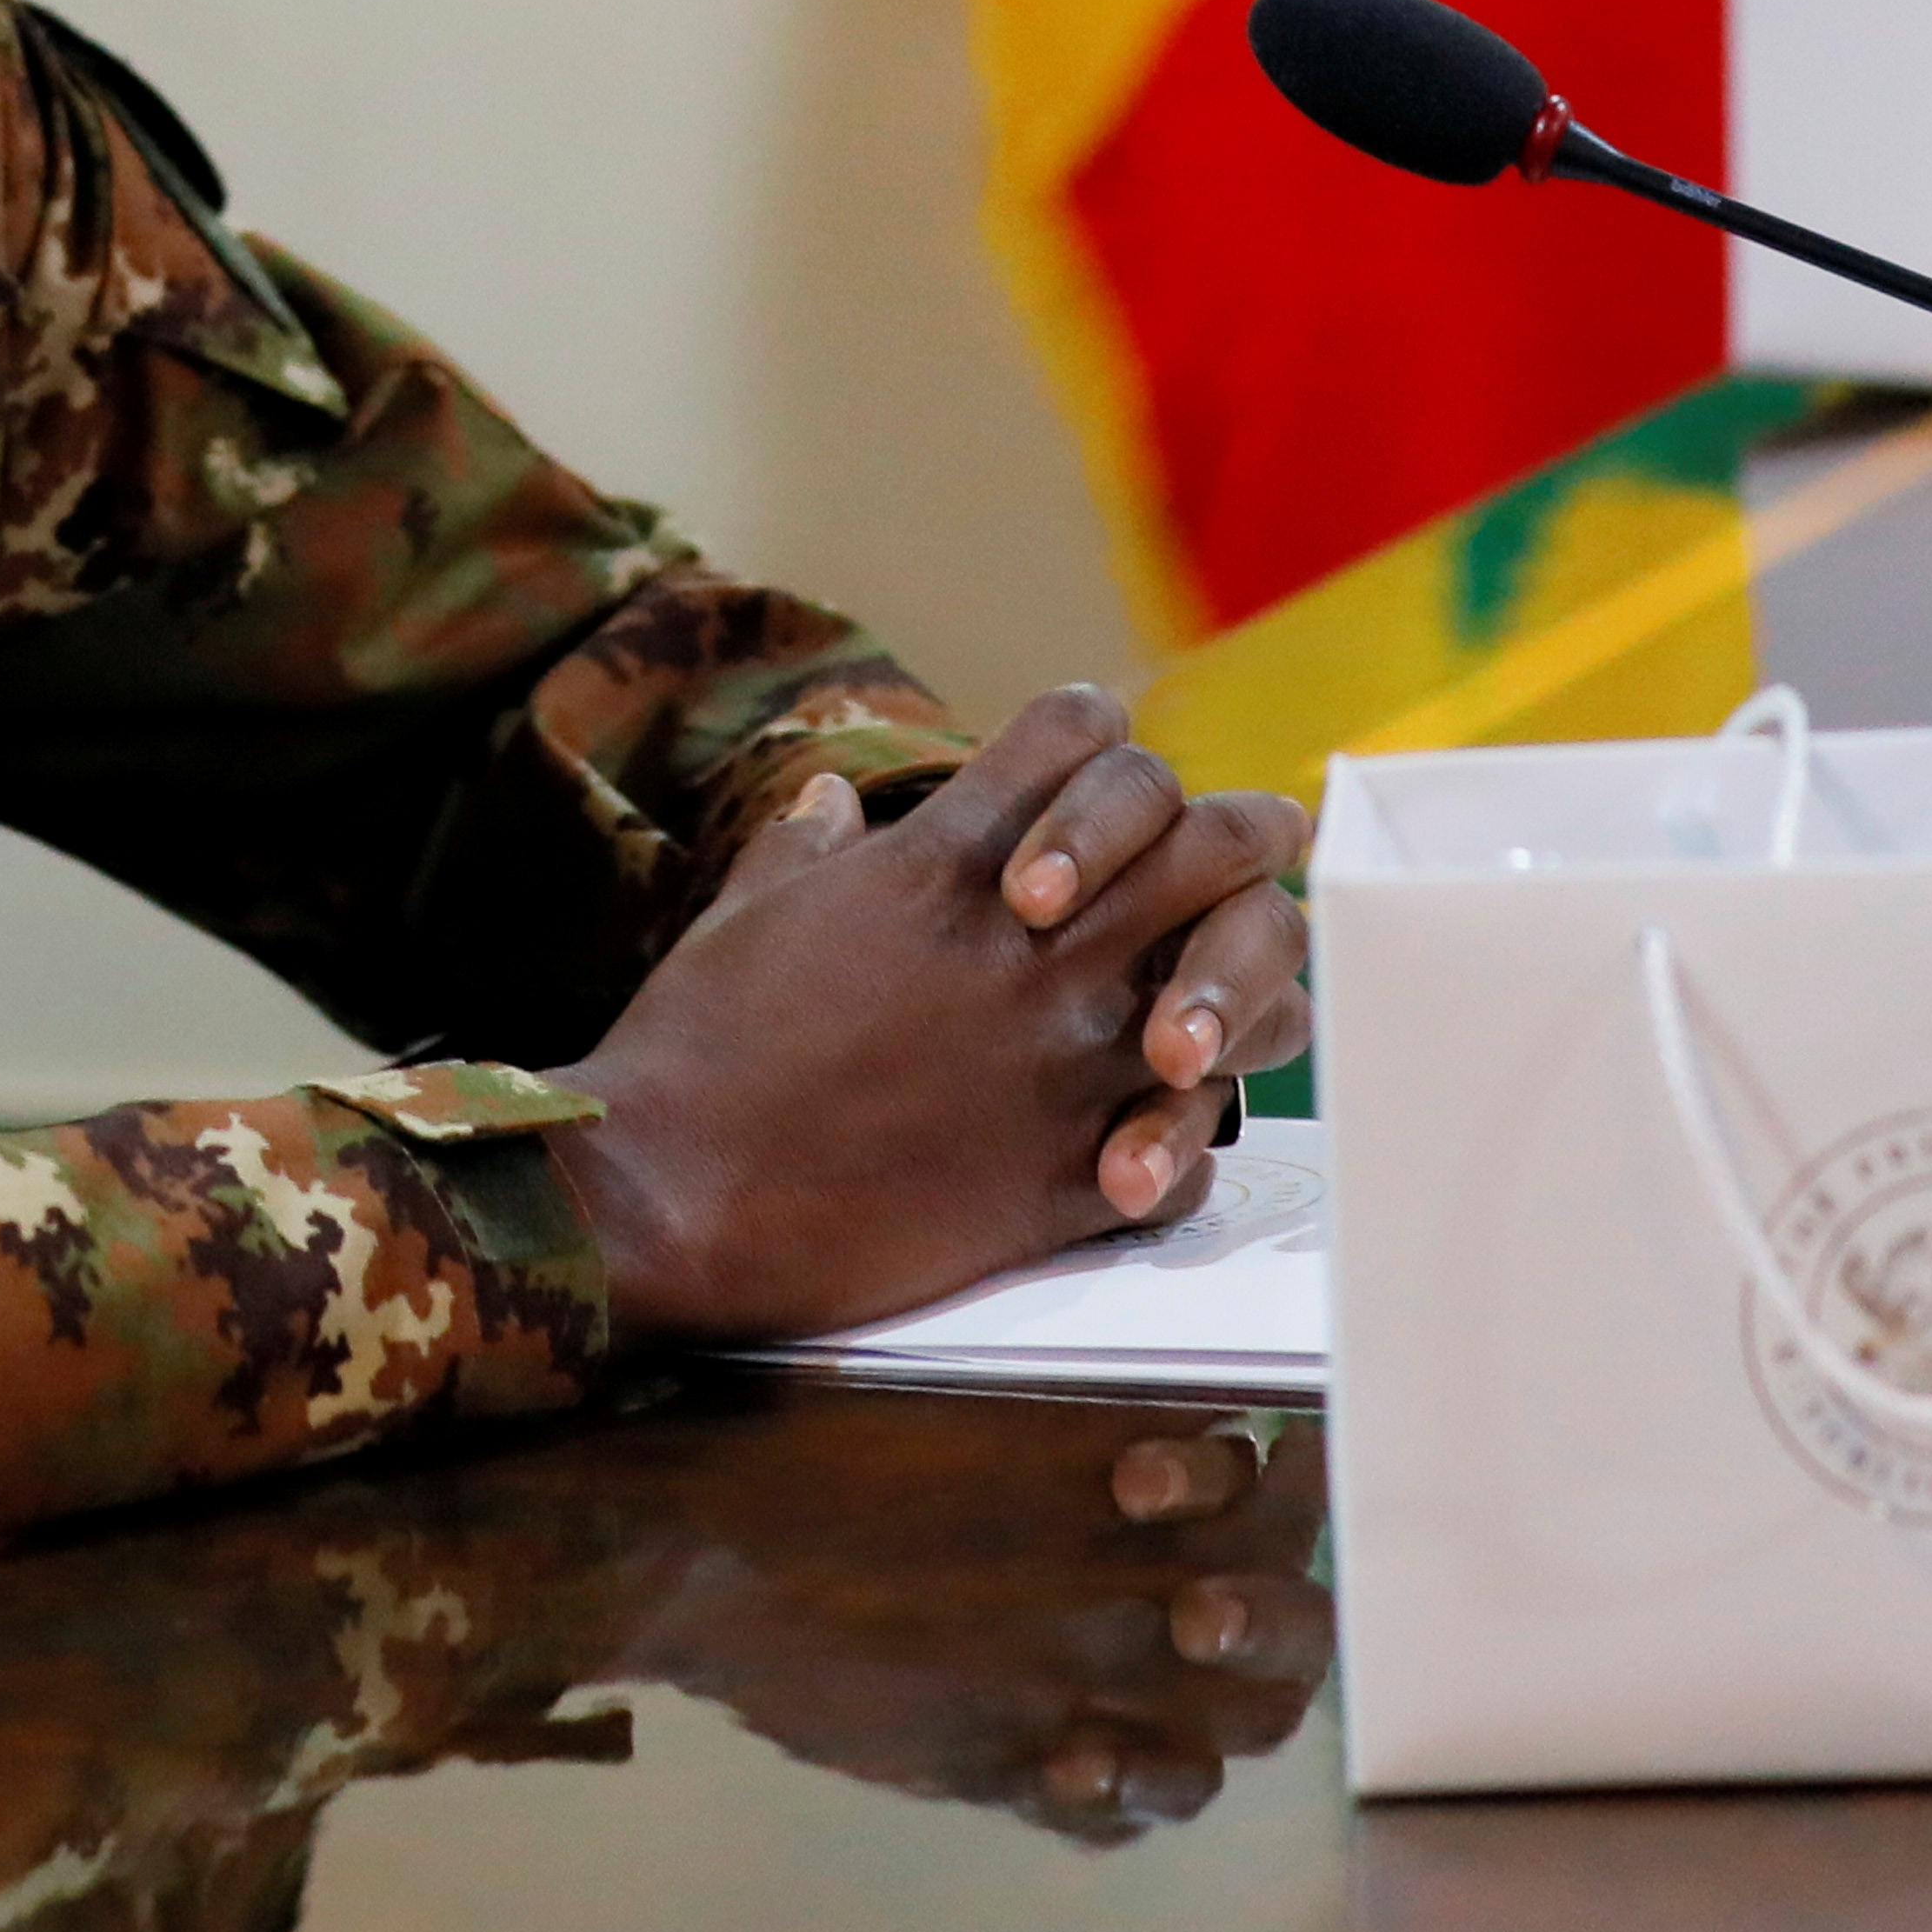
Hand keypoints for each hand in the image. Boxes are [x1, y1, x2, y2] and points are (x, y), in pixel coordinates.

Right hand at [538, 693, 1310, 1342]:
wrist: (673, 1202)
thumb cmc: (692, 1051)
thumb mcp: (741, 914)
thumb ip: (804, 848)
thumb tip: (829, 800)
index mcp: (945, 863)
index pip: (1086, 728)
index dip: (1096, 739)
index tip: (1086, 776)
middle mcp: (1033, 948)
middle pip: (1221, 838)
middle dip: (1239, 838)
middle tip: (1228, 863)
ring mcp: (1067, 1062)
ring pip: (1259, 994)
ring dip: (1243, 996)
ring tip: (1199, 1015)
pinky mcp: (1070, 1178)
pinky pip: (1202, 1150)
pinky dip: (1183, 1145)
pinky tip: (1141, 1144)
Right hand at [616, 1389, 1335, 1841]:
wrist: (703, 1546)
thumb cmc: (815, 1439)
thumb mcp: (966, 1382)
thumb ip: (1078, 1411)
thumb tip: (1167, 1421)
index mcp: (1117, 1469)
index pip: (1267, 1484)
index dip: (1291, 1477)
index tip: (1284, 1459)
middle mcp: (1124, 1583)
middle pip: (1284, 1620)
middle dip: (1281, 1600)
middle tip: (1241, 1580)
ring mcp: (1079, 1684)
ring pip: (1231, 1731)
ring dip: (1235, 1703)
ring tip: (1189, 1670)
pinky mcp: (1016, 1764)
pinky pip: (1125, 1813)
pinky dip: (1132, 1791)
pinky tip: (1103, 1753)